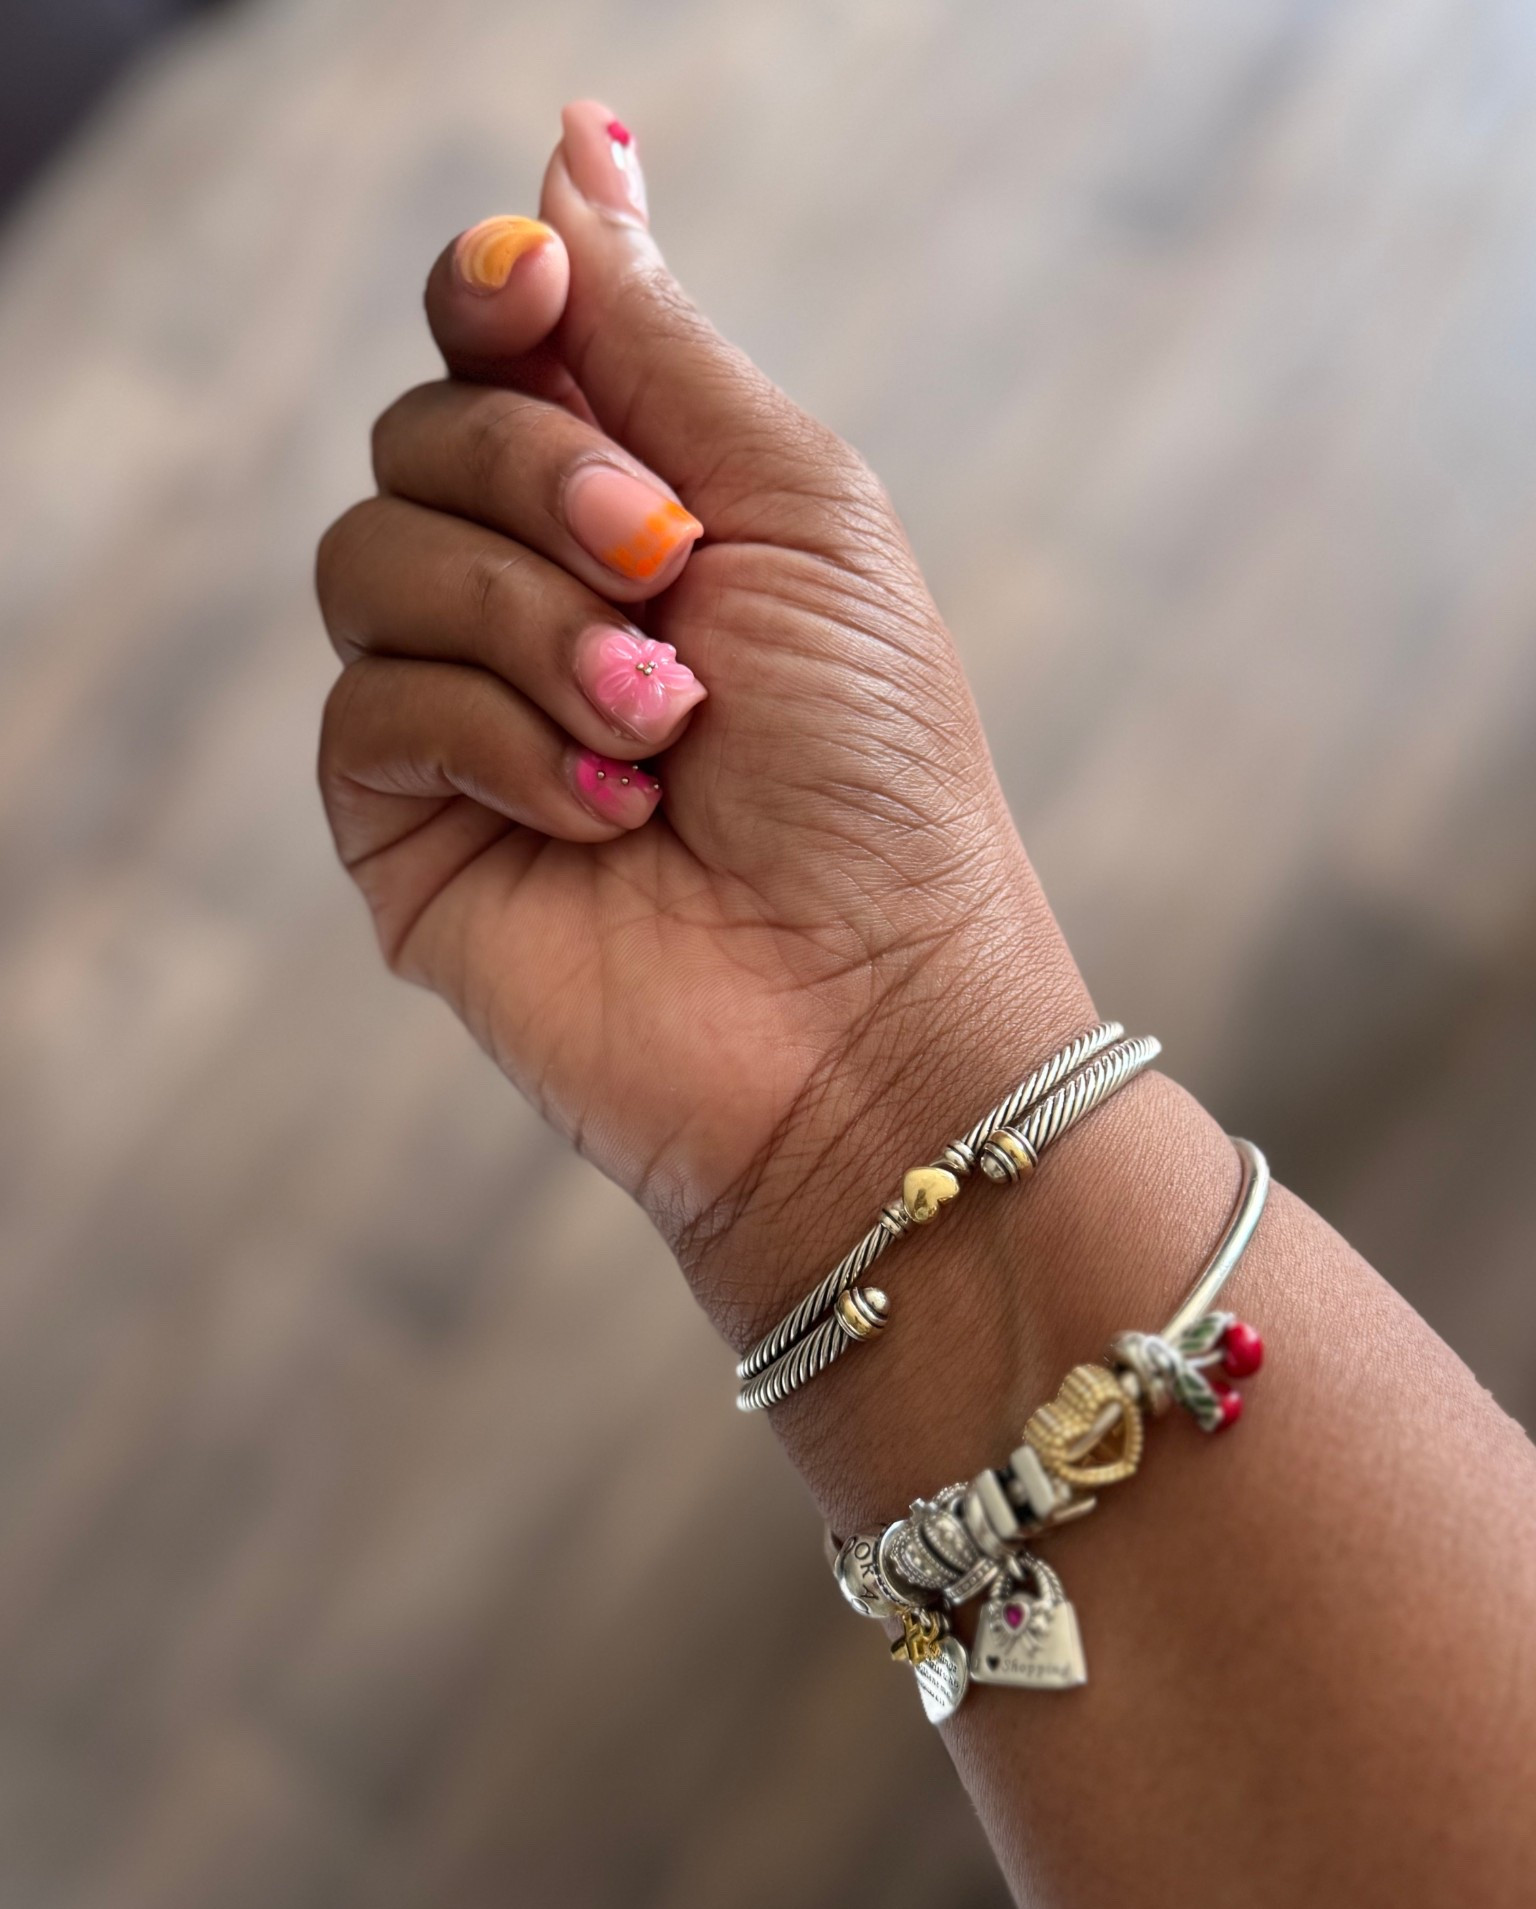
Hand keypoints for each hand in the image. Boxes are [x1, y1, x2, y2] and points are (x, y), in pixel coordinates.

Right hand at [315, 102, 1089, 1340]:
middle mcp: (531, 591)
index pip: (497, 337)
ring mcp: (461, 712)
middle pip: (422, 426)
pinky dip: (501, 742)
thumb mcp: (798, 510)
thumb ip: (662, 343)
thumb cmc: (875, 773)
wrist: (869, 1013)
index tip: (537, 285)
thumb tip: (577, 141)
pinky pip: (372, 708)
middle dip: (545, 480)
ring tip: (663, 726)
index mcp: (635, 500)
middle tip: (669, 567)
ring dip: (532, 623)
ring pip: (371, 556)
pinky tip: (611, 817)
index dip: (497, 289)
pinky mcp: (407, 827)